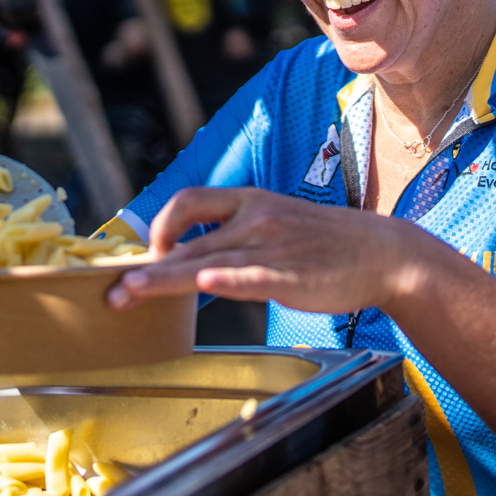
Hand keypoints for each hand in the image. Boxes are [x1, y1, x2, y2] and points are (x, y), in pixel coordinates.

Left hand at [106, 187, 423, 314]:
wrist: (383, 253)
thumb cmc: (325, 244)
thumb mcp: (276, 223)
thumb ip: (235, 235)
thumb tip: (193, 258)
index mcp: (249, 202)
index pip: (189, 201)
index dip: (160, 225)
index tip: (147, 254)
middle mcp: (254, 219)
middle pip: (186, 238)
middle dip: (146, 266)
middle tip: (112, 290)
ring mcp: (272, 247)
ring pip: (206, 261)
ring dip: (164, 280)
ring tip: (129, 294)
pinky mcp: (290, 276)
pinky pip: (251, 277)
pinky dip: (226, 280)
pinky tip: (204, 285)